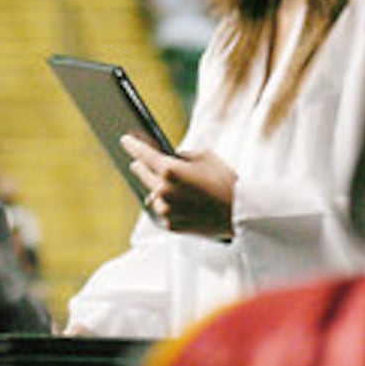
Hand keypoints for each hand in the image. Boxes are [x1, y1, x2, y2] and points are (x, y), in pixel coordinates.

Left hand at [121, 134, 235, 237]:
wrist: (240, 212)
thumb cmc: (224, 180)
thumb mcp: (205, 156)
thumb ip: (182, 154)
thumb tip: (170, 156)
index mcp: (169, 170)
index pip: (143, 154)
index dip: (132, 145)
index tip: (124, 140)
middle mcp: (162, 191)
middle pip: (142, 174)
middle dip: (140, 165)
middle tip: (137, 161)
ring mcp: (165, 210)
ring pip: (153, 194)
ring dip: (156, 188)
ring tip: (166, 183)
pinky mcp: (170, 225)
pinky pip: (162, 210)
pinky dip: (166, 204)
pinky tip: (175, 200)